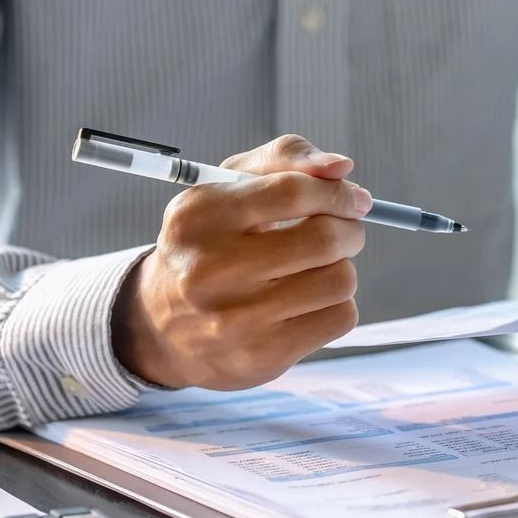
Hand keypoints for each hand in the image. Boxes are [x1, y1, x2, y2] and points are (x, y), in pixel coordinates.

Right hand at [112, 134, 370, 389]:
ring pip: (340, 280)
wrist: (162, 324)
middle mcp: (209, 269)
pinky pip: (341, 317)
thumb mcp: (231, 186)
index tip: (355, 200)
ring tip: (315, 270)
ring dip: (341, 269)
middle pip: (325, 239)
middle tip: (343, 233)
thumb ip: (287, 160)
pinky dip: (337, 305)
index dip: (338, 193)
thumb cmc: (211, 241)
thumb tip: (341, 167)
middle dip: (350, 230)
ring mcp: (235, 319)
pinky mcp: (261, 357)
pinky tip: (307, 302)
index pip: (293, 192)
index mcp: (199, 216)